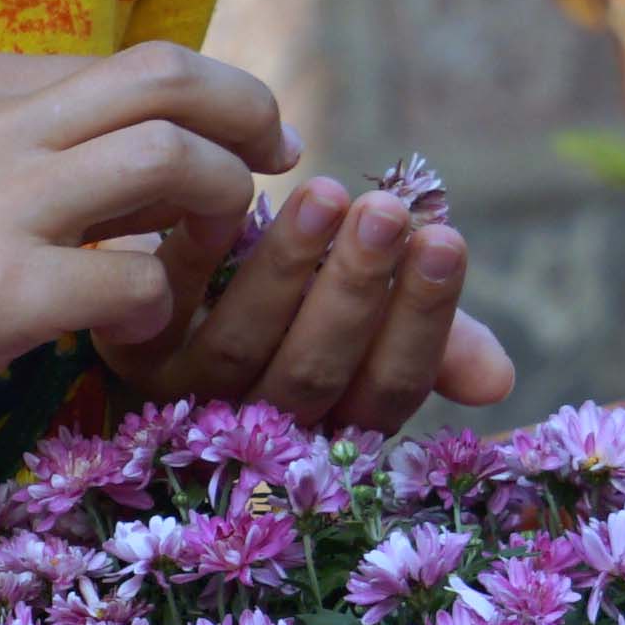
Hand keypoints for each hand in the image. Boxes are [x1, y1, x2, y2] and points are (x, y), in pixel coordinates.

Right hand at [0, 43, 298, 467]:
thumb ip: (31, 144)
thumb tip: (149, 140)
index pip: (141, 61)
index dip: (223, 97)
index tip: (258, 140)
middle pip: (170, 80)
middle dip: (250, 119)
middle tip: (278, 169)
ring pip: (168, 157)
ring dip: (219, 204)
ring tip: (210, 250)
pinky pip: (134, 278)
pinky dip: (161, 304)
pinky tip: (138, 328)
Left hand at [97, 168, 517, 433]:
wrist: (181, 279)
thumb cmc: (306, 297)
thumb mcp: (374, 319)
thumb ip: (436, 341)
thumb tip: (498, 379)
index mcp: (332, 429)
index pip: (388, 392)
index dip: (423, 321)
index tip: (446, 239)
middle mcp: (258, 429)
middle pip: (315, 372)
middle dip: (357, 289)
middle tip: (386, 214)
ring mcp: (184, 396)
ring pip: (242, 343)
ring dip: (288, 268)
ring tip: (326, 196)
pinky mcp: (126, 348)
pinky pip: (165, 302)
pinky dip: (201, 250)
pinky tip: (236, 195)